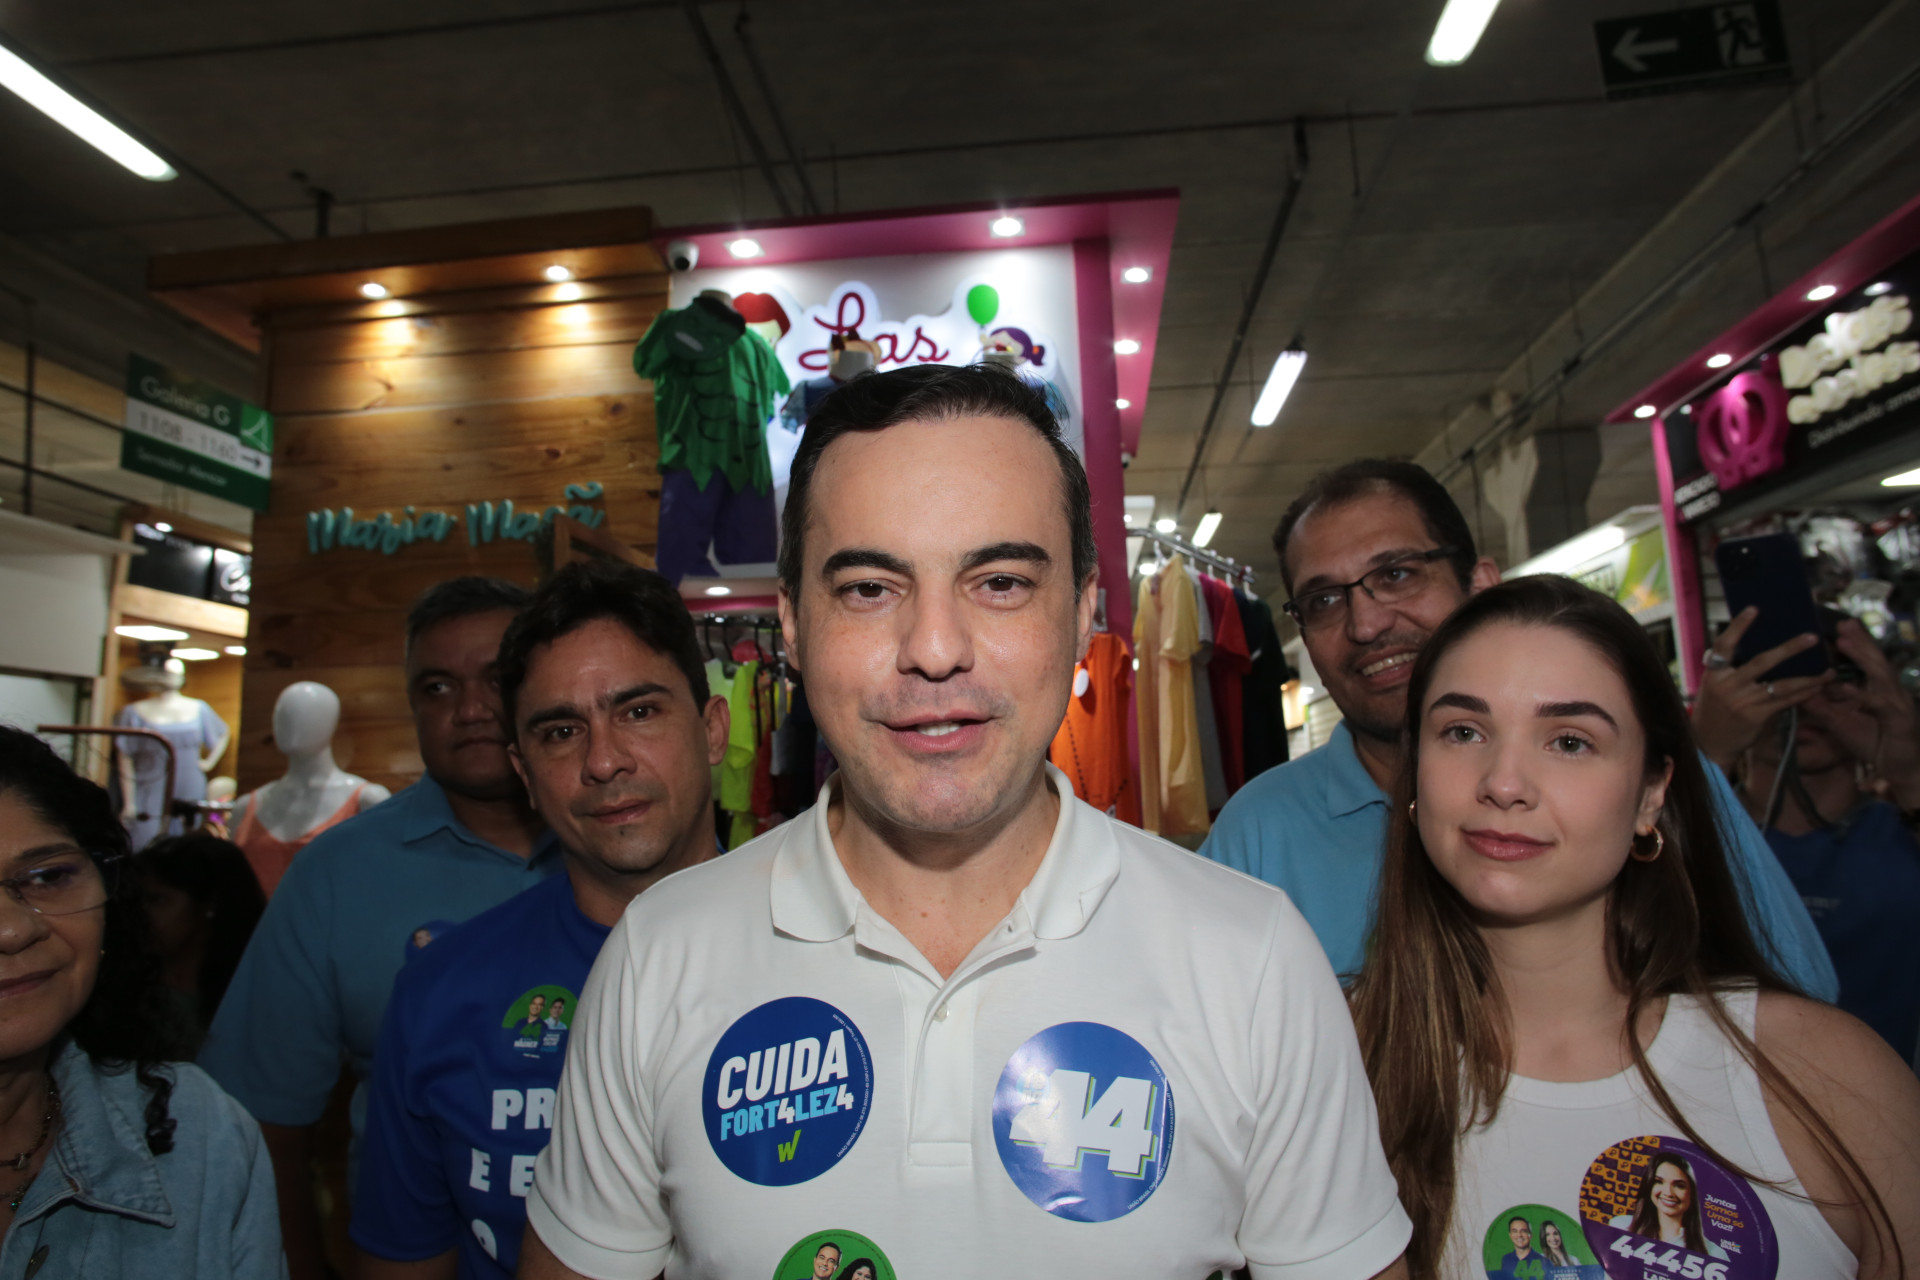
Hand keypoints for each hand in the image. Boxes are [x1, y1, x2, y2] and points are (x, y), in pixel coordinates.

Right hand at [1691, 607, 1833, 769]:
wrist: (1708, 744)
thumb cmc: (1715, 711)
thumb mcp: (1715, 687)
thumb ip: (1733, 671)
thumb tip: (1765, 651)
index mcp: (1714, 674)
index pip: (1725, 645)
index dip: (1739, 626)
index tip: (1755, 608)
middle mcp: (1727, 686)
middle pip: (1762, 662)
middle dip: (1790, 649)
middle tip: (1812, 637)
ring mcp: (1742, 702)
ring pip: (1781, 685)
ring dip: (1809, 678)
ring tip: (1828, 671)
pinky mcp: (1756, 717)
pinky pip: (1785, 702)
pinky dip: (1803, 695)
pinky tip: (1818, 688)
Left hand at [1811, 619, 1919, 806]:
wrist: (1900, 770)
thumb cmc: (1874, 743)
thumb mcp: (1841, 722)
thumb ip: (1822, 706)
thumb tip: (1799, 690)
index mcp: (1879, 690)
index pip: (1868, 661)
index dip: (1857, 643)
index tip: (1840, 625)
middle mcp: (1891, 692)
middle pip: (1876, 661)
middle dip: (1861, 641)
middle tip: (1844, 623)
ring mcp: (1898, 704)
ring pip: (1881, 676)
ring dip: (1863, 658)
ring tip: (1845, 643)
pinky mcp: (1900, 721)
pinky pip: (1880, 706)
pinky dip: (1864, 696)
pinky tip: (1848, 688)